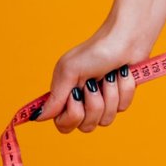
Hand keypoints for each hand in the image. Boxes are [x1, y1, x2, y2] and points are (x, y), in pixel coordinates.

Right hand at [32, 26, 151, 132]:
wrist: (127, 38)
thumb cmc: (96, 50)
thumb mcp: (70, 71)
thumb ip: (55, 97)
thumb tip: (38, 117)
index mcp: (65, 95)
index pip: (63, 125)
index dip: (72, 116)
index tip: (76, 95)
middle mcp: (82, 101)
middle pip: (86, 126)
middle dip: (94, 105)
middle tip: (94, 83)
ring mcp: (102, 101)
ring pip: (106, 120)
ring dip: (110, 93)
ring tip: (110, 75)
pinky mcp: (120, 98)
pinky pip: (122, 107)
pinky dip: (124, 89)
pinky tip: (122, 74)